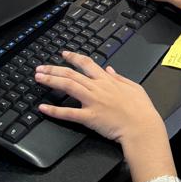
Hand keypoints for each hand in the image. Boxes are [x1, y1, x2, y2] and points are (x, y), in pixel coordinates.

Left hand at [35, 51, 174, 181]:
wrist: (142, 127)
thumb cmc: (141, 110)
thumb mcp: (133, 87)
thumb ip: (119, 77)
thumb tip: (109, 69)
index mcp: (107, 80)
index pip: (87, 63)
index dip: (73, 57)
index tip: (63, 54)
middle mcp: (97, 88)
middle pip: (71, 73)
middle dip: (54, 69)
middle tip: (40, 68)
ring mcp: (92, 102)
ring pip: (68, 86)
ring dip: (51, 81)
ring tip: (38, 78)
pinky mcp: (90, 117)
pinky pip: (69, 113)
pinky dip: (55, 110)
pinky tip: (43, 107)